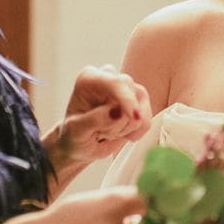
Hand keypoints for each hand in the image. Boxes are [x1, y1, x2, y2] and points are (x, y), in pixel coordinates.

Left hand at [45, 64, 152, 184]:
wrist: (82, 145)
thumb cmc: (75, 136)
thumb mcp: (75, 132)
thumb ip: (93, 120)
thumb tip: (117, 113)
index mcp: (89, 79)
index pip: (115, 82)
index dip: (127, 99)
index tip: (134, 117)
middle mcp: (109, 78)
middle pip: (131, 93)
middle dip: (120, 121)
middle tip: (101, 133)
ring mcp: (125, 89)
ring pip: (141, 106)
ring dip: (127, 127)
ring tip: (109, 133)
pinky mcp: (137, 101)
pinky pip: (148, 118)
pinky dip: (137, 131)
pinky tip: (122, 134)